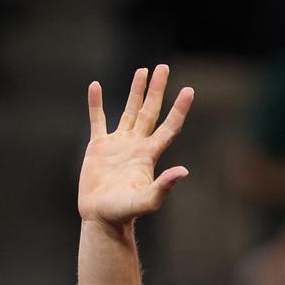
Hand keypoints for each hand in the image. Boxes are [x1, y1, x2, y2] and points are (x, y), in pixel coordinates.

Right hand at [77, 65, 193, 225]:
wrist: (101, 218)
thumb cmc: (124, 212)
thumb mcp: (146, 201)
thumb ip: (163, 187)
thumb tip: (183, 172)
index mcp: (149, 154)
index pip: (168, 126)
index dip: (179, 109)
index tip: (189, 90)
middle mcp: (136, 145)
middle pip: (150, 111)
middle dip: (157, 90)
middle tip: (163, 67)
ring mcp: (118, 144)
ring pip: (129, 111)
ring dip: (135, 91)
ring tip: (142, 71)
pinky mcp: (98, 147)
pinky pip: (97, 120)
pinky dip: (96, 103)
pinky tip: (96, 87)